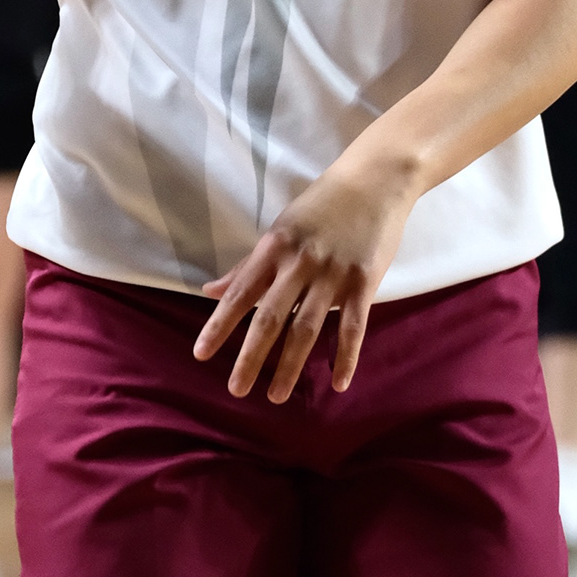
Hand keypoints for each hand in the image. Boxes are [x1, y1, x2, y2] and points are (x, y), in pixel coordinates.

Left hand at [192, 155, 415, 401]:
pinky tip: (337, 383)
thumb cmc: (323, 204)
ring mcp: (334, 273)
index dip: (220, 325)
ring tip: (276, 396)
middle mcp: (300, 262)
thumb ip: (248, 265)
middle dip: (251, 356)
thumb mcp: (281, 228)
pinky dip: (345, 356)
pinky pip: (354, 326)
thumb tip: (211, 292)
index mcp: (274, 247)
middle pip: (271, 317)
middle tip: (237, 390)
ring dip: (291, 365)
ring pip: (307, 328)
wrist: (375, 180)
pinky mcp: (365, 280)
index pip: (241, 294)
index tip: (201, 354)